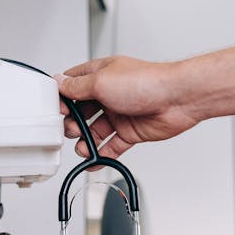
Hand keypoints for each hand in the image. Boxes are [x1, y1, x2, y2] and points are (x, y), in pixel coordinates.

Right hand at [56, 56, 198, 158]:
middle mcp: (108, 93)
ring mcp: (119, 113)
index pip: (72, 85)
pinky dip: (101, 154)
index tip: (57, 110)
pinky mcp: (130, 131)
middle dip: (72, 123)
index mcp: (100, 75)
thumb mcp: (101, 81)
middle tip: (72, 131)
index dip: (62, 98)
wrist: (177, 99)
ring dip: (86, 142)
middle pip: (81, 111)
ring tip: (84, 148)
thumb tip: (59, 83)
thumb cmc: (146, 82)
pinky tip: (94, 160)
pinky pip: (111, 146)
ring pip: (95, 131)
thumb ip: (77, 86)